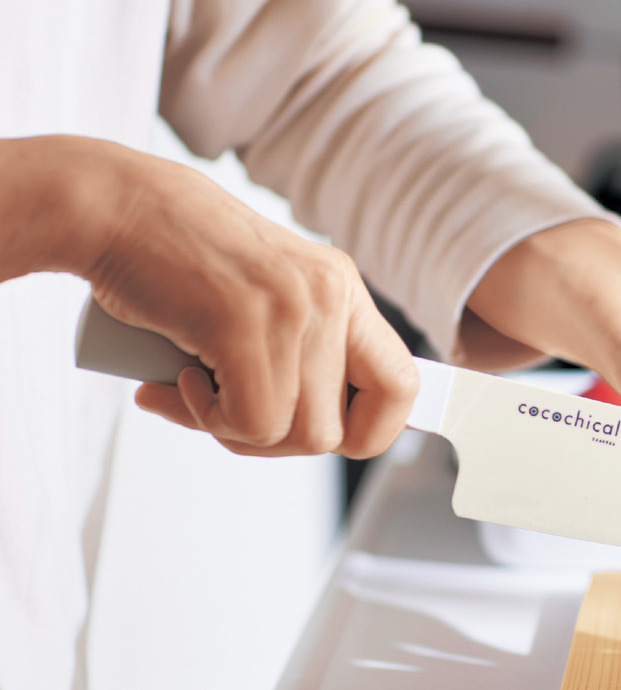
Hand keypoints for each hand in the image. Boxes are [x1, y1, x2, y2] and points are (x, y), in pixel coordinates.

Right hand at [2, 136, 416, 458]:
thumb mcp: (263, 301)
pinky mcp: (248, 323)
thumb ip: (299, 353)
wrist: (110, 206)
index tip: (322, 433)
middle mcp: (332, 295)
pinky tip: (177, 381)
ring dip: (238, 433)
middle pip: (344, 432)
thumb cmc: (174, 262)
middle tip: (231, 417)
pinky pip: (253, 422)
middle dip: (283, 445)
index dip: (372, 431)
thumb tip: (322, 431)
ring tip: (192, 391)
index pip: (403, 387)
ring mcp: (295, 307)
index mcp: (343, 290)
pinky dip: (207, 420)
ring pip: (299, 435)